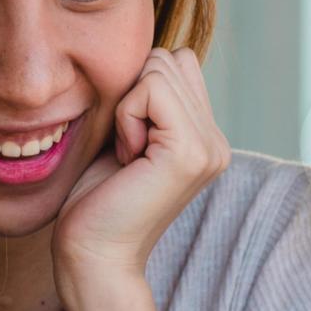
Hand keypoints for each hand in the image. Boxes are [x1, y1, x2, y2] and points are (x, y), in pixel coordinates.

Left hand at [54, 48, 230, 305]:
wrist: (93, 257)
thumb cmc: (95, 201)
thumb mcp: (126, 136)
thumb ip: (146, 99)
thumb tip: (146, 53)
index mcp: (206, 138)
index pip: (177, 62)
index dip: (137, 89)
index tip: (126, 142)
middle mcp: (217, 141)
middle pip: (171, 57)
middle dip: (133, 93)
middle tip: (125, 149)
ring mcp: (210, 147)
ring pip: (161, 66)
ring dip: (129, 105)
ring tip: (127, 154)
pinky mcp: (190, 151)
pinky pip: (151, 88)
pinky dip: (126, 116)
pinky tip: (126, 157)